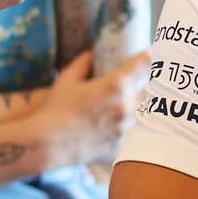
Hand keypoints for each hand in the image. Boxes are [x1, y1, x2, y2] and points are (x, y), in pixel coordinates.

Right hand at [28, 51, 147, 166]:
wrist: (48, 144)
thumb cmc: (56, 109)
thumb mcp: (67, 80)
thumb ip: (83, 63)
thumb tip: (91, 52)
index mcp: (115, 86)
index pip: (141, 66)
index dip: (146, 58)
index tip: (149, 54)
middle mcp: (126, 106)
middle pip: (144, 92)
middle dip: (137, 88)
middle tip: (125, 87)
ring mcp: (125, 128)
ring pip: (136, 115)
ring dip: (128, 110)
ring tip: (108, 112)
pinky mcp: (120, 146)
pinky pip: (126, 134)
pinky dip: (119, 130)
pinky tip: (102, 130)